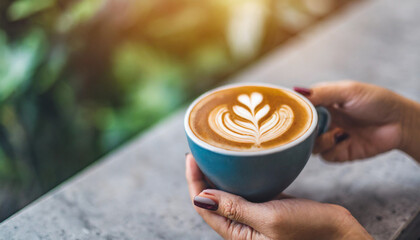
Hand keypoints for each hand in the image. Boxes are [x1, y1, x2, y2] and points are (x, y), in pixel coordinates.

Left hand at [185, 154, 371, 239]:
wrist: (340, 235)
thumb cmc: (308, 232)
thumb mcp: (269, 219)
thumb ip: (235, 208)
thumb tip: (202, 196)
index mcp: (238, 234)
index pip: (205, 206)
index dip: (194, 182)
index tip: (191, 157)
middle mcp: (243, 226)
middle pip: (213, 199)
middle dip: (203, 176)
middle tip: (200, 150)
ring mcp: (255, 216)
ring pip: (229, 193)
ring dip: (221, 174)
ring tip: (216, 153)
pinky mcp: (269, 206)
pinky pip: (247, 190)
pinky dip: (240, 176)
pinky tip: (241, 162)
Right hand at [296, 81, 419, 161]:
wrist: (400, 123)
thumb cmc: (377, 101)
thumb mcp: (348, 90)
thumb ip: (322, 92)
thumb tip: (297, 93)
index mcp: (322, 102)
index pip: (299, 108)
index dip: (293, 111)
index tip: (290, 113)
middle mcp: (323, 120)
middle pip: (301, 129)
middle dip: (304, 129)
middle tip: (313, 126)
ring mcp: (330, 137)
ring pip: (309, 145)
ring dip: (318, 140)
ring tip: (332, 134)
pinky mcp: (339, 152)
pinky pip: (324, 156)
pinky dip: (331, 149)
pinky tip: (344, 139)